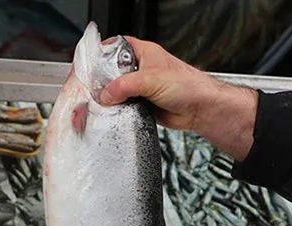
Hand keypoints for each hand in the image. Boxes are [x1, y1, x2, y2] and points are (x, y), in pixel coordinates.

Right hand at [99, 37, 258, 159]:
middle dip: (104, 81)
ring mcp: (141, 87)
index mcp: (144, 52)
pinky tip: (116, 112)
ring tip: (105, 102)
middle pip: (113, 72)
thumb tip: (105, 94)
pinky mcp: (142, 104)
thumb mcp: (150, 80)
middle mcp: (141, 69)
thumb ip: (124, 86)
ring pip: (118, 91)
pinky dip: (119, 110)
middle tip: (96, 88)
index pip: (116, 46)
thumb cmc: (187, 86)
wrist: (200, 109)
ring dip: (112, 98)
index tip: (91, 64)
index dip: (103, 53)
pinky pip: (124, 106)